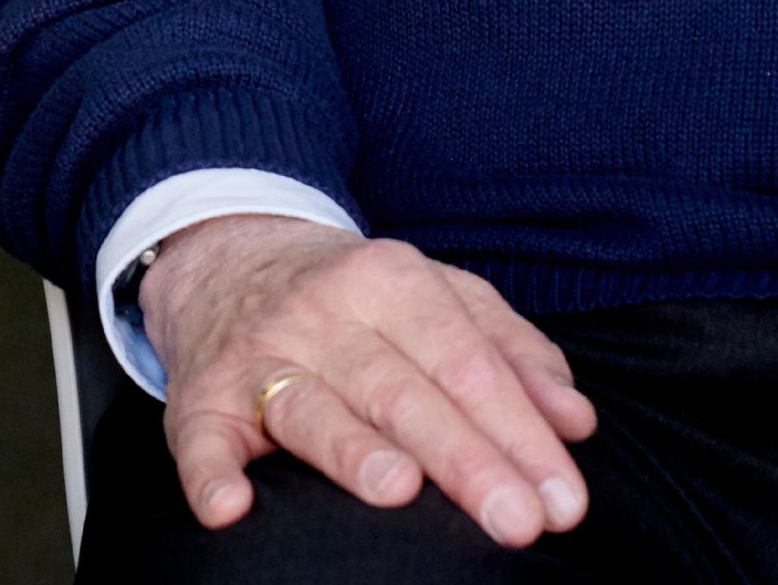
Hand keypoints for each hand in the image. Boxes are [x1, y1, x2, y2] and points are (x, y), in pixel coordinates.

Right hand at [140, 215, 597, 543]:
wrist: (233, 256)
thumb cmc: (360, 295)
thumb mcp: (441, 297)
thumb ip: (513, 352)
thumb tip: (577, 422)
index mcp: (396, 280)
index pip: (469, 362)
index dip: (520, 430)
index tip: (563, 497)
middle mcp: (329, 313)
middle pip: (406, 391)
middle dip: (468, 459)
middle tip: (519, 522)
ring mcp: (262, 354)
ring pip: (315, 408)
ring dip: (354, 452)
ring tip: (401, 492)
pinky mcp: (200, 398)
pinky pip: (201, 438)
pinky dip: (210, 475)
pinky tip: (231, 509)